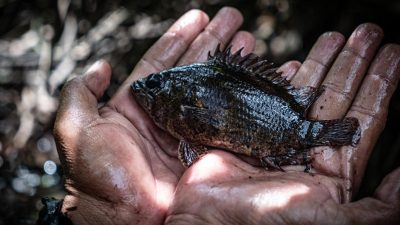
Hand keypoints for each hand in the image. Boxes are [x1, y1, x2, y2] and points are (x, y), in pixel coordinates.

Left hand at [54, 7, 253, 224]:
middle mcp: (166, 115)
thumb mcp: (76, 129)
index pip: (162, 61)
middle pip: (194, 70)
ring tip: (249, 41)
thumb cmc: (97, 178)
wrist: (123, 220)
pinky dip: (243, 100)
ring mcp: (188, 132)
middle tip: (234, 20)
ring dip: (231, 65)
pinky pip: (228, 119)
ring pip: (214, 90)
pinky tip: (256, 82)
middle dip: (213, 42)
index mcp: (137, 106)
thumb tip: (101, 66)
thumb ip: (80, 93)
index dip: (180, 37)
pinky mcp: (206, 151)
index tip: (199, 17)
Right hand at [164, 24, 399, 223]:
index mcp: (330, 170)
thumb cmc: (267, 221)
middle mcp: (306, 150)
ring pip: (304, 93)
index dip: (380, 85)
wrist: (208, 217)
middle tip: (368, 33)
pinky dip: (281, 80)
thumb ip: (377, 207)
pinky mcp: (249, 131)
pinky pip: (269, 98)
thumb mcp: (331, 219)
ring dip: (321, 64)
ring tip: (335, 36)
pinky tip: (294, 63)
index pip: (362, 118)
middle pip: (336, 98)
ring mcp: (277, 138)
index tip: (392, 54)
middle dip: (353, 65)